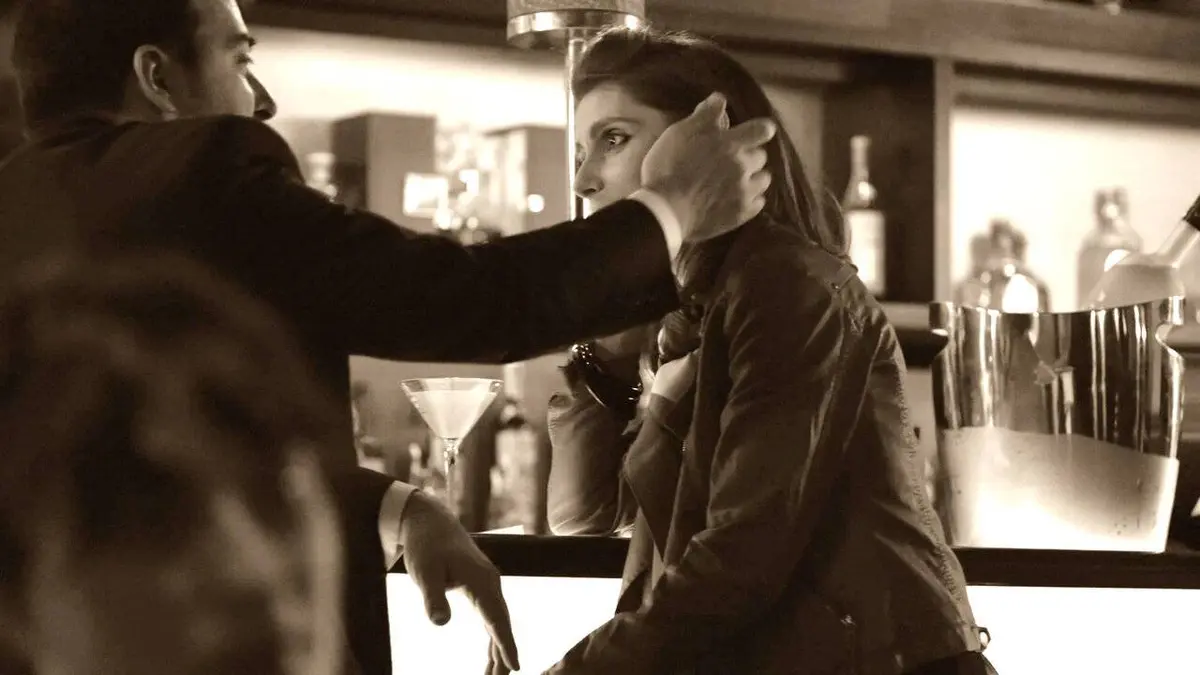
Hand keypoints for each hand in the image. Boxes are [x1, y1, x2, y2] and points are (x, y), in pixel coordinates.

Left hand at [399, 491, 519, 671]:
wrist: (430, 522)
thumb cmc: (426, 545)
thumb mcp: (424, 571)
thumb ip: (432, 597)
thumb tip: (439, 624)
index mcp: (481, 580)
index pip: (496, 618)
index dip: (505, 643)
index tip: (515, 666)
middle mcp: (490, 583)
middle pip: (502, 624)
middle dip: (504, 654)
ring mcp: (487, 585)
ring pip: (498, 622)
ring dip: (499, 648)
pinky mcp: (480, 587)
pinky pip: (491, 616)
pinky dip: (493, 636)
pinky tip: (493, 654)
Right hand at [641, 92, 775, 242]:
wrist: (665, 211)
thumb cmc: (667, 168)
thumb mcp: (679, 133)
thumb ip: (704, 116)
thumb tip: (720, 99)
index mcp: (729, 144)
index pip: (762, 129)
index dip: (761, 129)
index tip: (756, 132)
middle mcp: (742, 166)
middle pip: (760, 156)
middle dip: (749, 155)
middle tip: (731, 160)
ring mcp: (744, 192)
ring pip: (763, 180)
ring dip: (753, 177)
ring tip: (737, 181)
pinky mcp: (741, 215)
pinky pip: (758, 203)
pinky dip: (751, 200)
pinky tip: (736, 199)